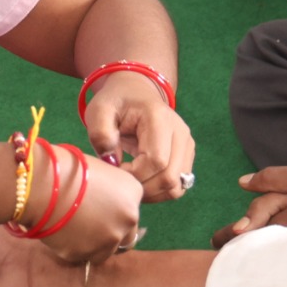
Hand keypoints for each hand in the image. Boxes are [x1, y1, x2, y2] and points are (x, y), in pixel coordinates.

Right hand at [29, 142, 143, 261]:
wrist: (41, 183)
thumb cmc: (66, 167)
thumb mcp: (99, 171)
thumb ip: (111, 190)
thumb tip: (106, 202)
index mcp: (133, 192)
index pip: (131, 209)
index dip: (114, 209)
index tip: (99, 206)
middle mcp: (129, 218)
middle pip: (127, 234)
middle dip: (111, 230)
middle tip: (89, 223)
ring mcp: (109, 239)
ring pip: (107, 250)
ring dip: (95, 243)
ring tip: (73, 228)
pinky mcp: (86, 254)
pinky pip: (83, 255)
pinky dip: (74, 247)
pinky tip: (61, 232)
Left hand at [81, 74, 194, 202]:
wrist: (135, 92)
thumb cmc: (115, 102)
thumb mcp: (99, 111)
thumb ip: (101, 133)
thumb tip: (112, 161)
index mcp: (160, 118)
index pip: (156, 161)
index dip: (134, 175)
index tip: (115, 169)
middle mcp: (180, 132)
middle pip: (170, 177)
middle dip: (142, 188)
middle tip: (121, 181)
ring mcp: (187, 145)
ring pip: (177, 186)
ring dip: (152, 194)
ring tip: (130, 183)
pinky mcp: (186, 156)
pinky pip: (178, 186)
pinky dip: (159, 192)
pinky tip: (141, 182)